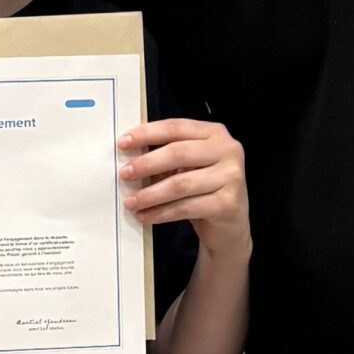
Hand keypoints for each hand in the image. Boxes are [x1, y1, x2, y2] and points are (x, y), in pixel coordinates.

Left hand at [117, 119, 248, 261]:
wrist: (230, 226)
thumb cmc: (204, 190)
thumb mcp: (189, 166)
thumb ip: (168, 156)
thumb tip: (130, 156)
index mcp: (215, 133)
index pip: (176, 127)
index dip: (147, 133)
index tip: (123, 143)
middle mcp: (228, 150)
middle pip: (178, 153)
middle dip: (147, 164)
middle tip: (124, 174)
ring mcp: (231, 177)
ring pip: (180, 184)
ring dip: (150, 194)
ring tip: (130, 201)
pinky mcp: (228, 203)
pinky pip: (185, 207)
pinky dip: (161, 213)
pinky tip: (145, 216)